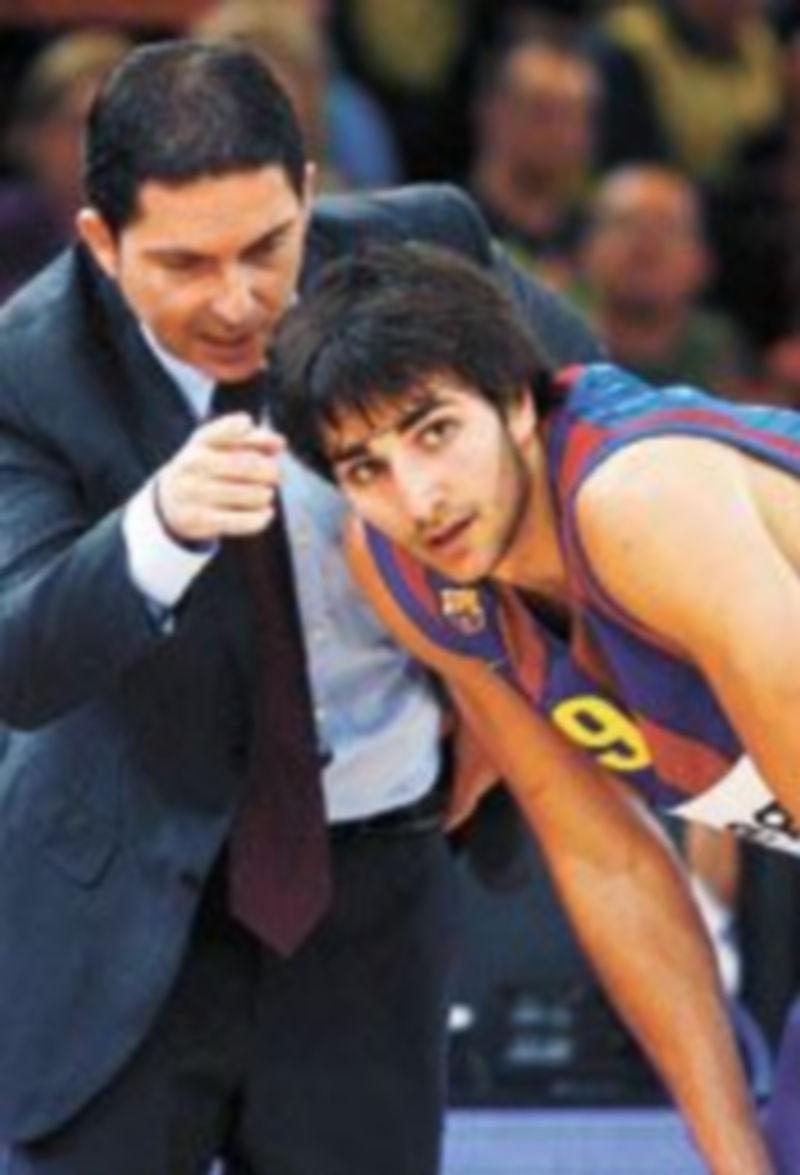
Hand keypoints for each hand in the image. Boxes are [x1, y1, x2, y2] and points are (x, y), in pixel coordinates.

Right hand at [155, 412, 285, 543]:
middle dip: (270, 470)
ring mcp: (195, 493)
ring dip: (265, 494)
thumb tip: (279, 443)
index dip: (258, 438)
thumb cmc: (207, 469)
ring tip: (266, 494)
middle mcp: (193, 464)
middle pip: (249, 465)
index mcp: (200, 441)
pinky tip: (267, 512)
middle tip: (276, 475)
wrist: (169, 501)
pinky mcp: (201, 520)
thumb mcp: (221, 447)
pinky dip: (261, 517)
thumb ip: (253, 439)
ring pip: (250, 494)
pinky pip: (243, 521)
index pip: (233, 432)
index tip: (274, 444)